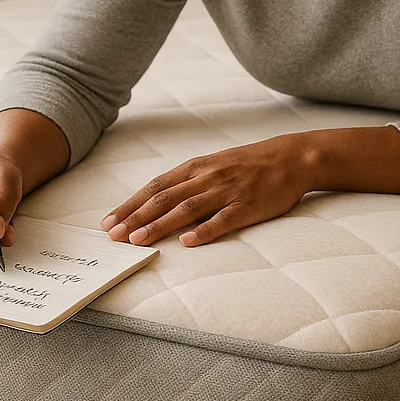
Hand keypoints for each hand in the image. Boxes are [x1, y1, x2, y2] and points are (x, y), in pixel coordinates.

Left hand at [101, 136, 312, 246]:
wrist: (291, 158)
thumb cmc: (249, 164)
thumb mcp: (214, 165)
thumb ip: (188, 182)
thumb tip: (157, 202)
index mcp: (196, 168)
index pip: (155, 187)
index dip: (130, 204)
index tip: (108, 221)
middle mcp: (207, 178)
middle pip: (164, 198)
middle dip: (135, 217)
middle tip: (113, 235)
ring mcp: (227, 191)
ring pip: (187, 209)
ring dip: (160, 225)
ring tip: (138, 240)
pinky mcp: (247, 206)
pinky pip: (223, 219)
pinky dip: (204, 231)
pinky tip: (187, 243)